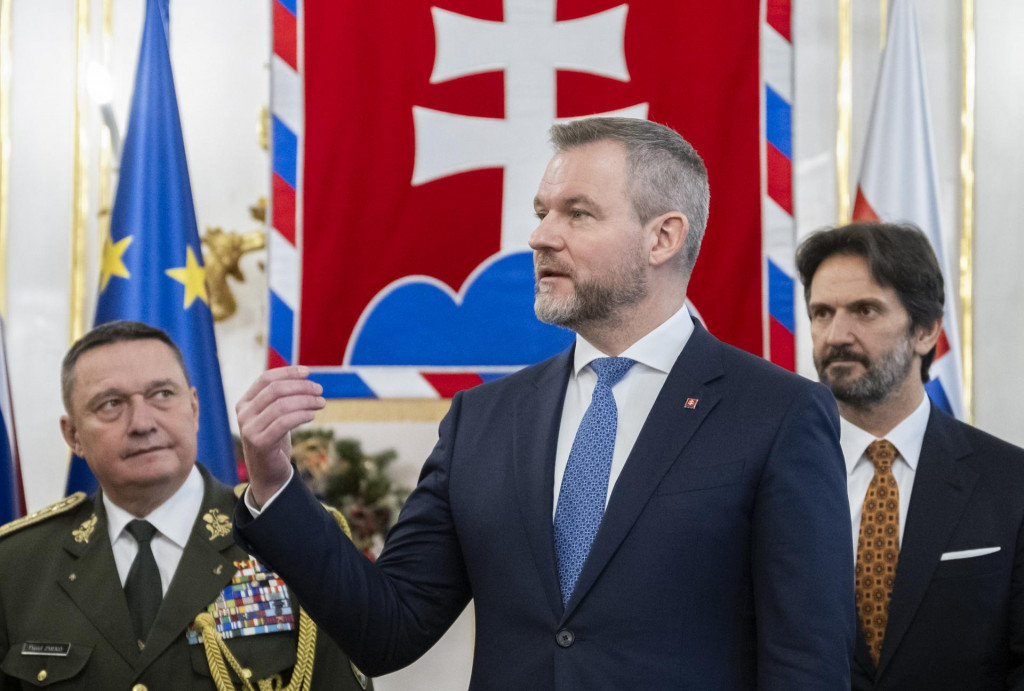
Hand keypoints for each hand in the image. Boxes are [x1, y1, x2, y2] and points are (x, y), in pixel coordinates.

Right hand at [236, 366, 324, 506]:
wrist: (268, 473)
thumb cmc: (275, 440)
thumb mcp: (275, 415)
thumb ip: (282, 398)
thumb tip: (305, 377)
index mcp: (245, 402)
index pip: (266, 379)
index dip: (288, 372)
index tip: (308, 372)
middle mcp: (243, 414)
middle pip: (276, 390)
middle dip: (301, 387)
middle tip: (319, 390)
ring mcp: (249, 429)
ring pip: (282, 405)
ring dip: (306, 401)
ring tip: (321, 403)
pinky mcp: (260, 443)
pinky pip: (284, 422)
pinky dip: (301, 416)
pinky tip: (312, 416)